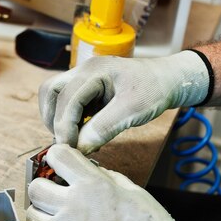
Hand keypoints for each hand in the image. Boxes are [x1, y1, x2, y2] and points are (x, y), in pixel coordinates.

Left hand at [27, 144, 220, 220]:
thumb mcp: (136, 193)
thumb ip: (109, 179)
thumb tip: (94, 173)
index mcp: (93, 185)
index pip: (58, 155)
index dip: (58, 158)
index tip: (60, 165)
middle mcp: (71, 205)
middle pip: (35, 187)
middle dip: (45, 188)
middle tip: (56, 197)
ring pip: (30, 214)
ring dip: (41, 215)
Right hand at [38, 51, 209, 153]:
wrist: (170, 80)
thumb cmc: (155, 89)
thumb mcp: (132, 110)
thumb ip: (103, 128)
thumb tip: (79, 149)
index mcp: (93, 71)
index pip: (66, 99)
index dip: (64, 125)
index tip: (70, 148)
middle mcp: (84, 71)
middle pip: (50, 92)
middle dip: (53, 119)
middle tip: (65, 142)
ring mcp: (85, 79)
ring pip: (56, 97)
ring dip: (58, 119)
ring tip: (73, 140)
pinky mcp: (89, 90)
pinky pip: (69, 104)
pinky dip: (70, 121)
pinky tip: (84, 135)